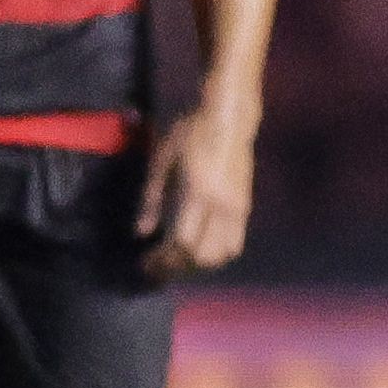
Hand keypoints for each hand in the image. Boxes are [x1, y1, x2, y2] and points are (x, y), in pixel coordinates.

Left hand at [137, 100, 256, 280]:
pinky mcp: (245, 208)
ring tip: (177, 261)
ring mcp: (237, 208)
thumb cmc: (190, 133)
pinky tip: (199, 250)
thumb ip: (151, 199)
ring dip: (198, 265)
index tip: (145, 262)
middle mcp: (221, 206)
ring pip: (222, 254)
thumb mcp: (161, 161)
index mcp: (197, 193)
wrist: (228, 119)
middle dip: (178, 267)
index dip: (163, 259)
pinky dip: (216, 255)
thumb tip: (141, 233)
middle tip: (157, 268)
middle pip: (203, 255)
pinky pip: (234, 244)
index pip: (182, 242)